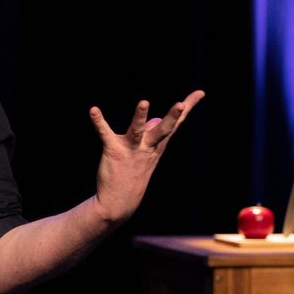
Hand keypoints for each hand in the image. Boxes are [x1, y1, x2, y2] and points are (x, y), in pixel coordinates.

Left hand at [89, 91, 204, 224]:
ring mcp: (131, 150)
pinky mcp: (113, 150)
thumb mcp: (147, 154)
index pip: (175, 123)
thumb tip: (154, 119)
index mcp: (157, 145)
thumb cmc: (134, 174)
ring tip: (144, 102)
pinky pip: (105, 133)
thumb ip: (152, 136)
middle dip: (173, 118)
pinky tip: (93, 110)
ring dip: (140, 117)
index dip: (188, 107)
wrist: (120, 202)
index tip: (200, 92)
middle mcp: (147, 147)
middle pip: (163, 130)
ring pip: (138, 131)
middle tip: (181, 105)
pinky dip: (99, 121)